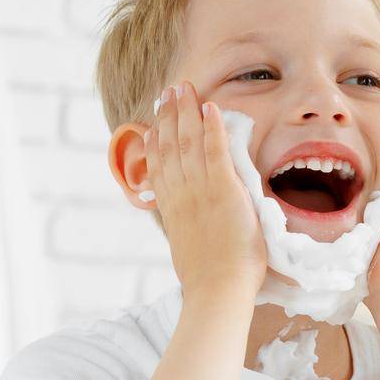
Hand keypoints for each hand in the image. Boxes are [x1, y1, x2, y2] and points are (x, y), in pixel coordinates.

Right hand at [142, 81, 264, 299]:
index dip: (156, 136)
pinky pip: (216, 151)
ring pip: (188, 142)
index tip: (155, 117)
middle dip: (169, 114)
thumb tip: (186, 219)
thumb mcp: (186, 246)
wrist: (218, 290)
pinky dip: (212, 127)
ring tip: (184, 89)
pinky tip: (210, 107)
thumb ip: (185, 225)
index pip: (159, 163)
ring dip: (186, 112)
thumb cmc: (209, 278)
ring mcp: (200, 190)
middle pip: (170, 145)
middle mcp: (180, 193)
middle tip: (169, 91)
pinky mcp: (223, 190)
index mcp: (171, 207)